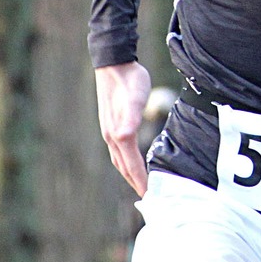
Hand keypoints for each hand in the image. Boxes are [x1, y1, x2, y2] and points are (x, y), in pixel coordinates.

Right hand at [96, 61, 153, 196]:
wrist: (114, 62)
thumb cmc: (128, 79)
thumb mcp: (135, 97)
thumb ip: (131, 118)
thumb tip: (124, 137)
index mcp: (118, 134)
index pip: (131, 165)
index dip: (141, 182)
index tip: (151, 198)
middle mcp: (111, 136)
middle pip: (123, 168)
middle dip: (135, 184)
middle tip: (149, 199)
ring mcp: (109, 130)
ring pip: (119, 160)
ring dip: (130, 174)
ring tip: (142, 185)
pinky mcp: (112, 124)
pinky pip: (120, 151)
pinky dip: (127, 162)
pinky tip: (133, 160)